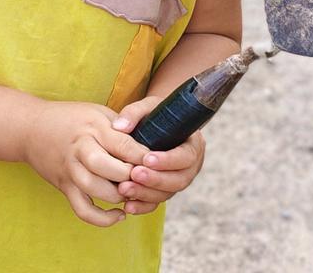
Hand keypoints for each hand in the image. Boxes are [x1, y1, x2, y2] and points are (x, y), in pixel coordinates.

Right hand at [21, 100, 146, 227]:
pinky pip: (84, 210)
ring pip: (97, 190)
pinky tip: (119, 215)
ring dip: (119, 196)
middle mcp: (81, 148)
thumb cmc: (71, 118)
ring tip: (131, 193)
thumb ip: (121, 127)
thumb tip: (150, 145)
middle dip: (131, 177)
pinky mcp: (64, 186)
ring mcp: (70, 169)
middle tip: (143, 178)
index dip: (144, 157)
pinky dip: (103, 219)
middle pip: (110, 169)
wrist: (31, 127)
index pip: (124, 145)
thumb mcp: (97, 113)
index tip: (159, 163)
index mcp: (93, 128)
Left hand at [110, 96, 206, 214]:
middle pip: (179, 180)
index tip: (147, 159)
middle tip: (134, 174)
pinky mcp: (167, 189)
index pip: (186, 156)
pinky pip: (158, 201)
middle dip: (155, 179)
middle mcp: (190, 166)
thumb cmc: (155, 113)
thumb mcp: (148, 106)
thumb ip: (133, 113)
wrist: (159, 124)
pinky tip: (128, 205)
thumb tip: (119, 127)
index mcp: (193, 144)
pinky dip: (144, 205)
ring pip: (168, 193)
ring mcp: (179, 179)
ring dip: (146, 194)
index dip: (168, 160)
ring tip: (124, 189)